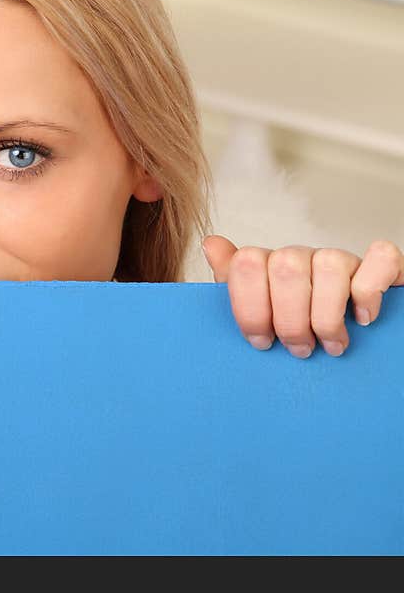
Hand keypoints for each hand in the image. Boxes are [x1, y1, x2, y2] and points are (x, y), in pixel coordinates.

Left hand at [201, 235, 403, 357]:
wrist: (349, 332)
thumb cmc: (294, 327)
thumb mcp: (257, 311)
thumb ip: (233, 281)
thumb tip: (211, 243)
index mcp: (267, 265)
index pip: (245, 264)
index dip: (250, 308)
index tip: (262, 341)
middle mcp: (302, 256)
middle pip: (285, 267)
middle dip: (289, 319)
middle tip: (300, 349)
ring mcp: (340, 258)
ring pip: (329, 265)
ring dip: (328, 315)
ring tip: (331, 344)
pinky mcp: (382, 266)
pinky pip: (379, 259)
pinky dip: (369, 292)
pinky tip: (363, 319)